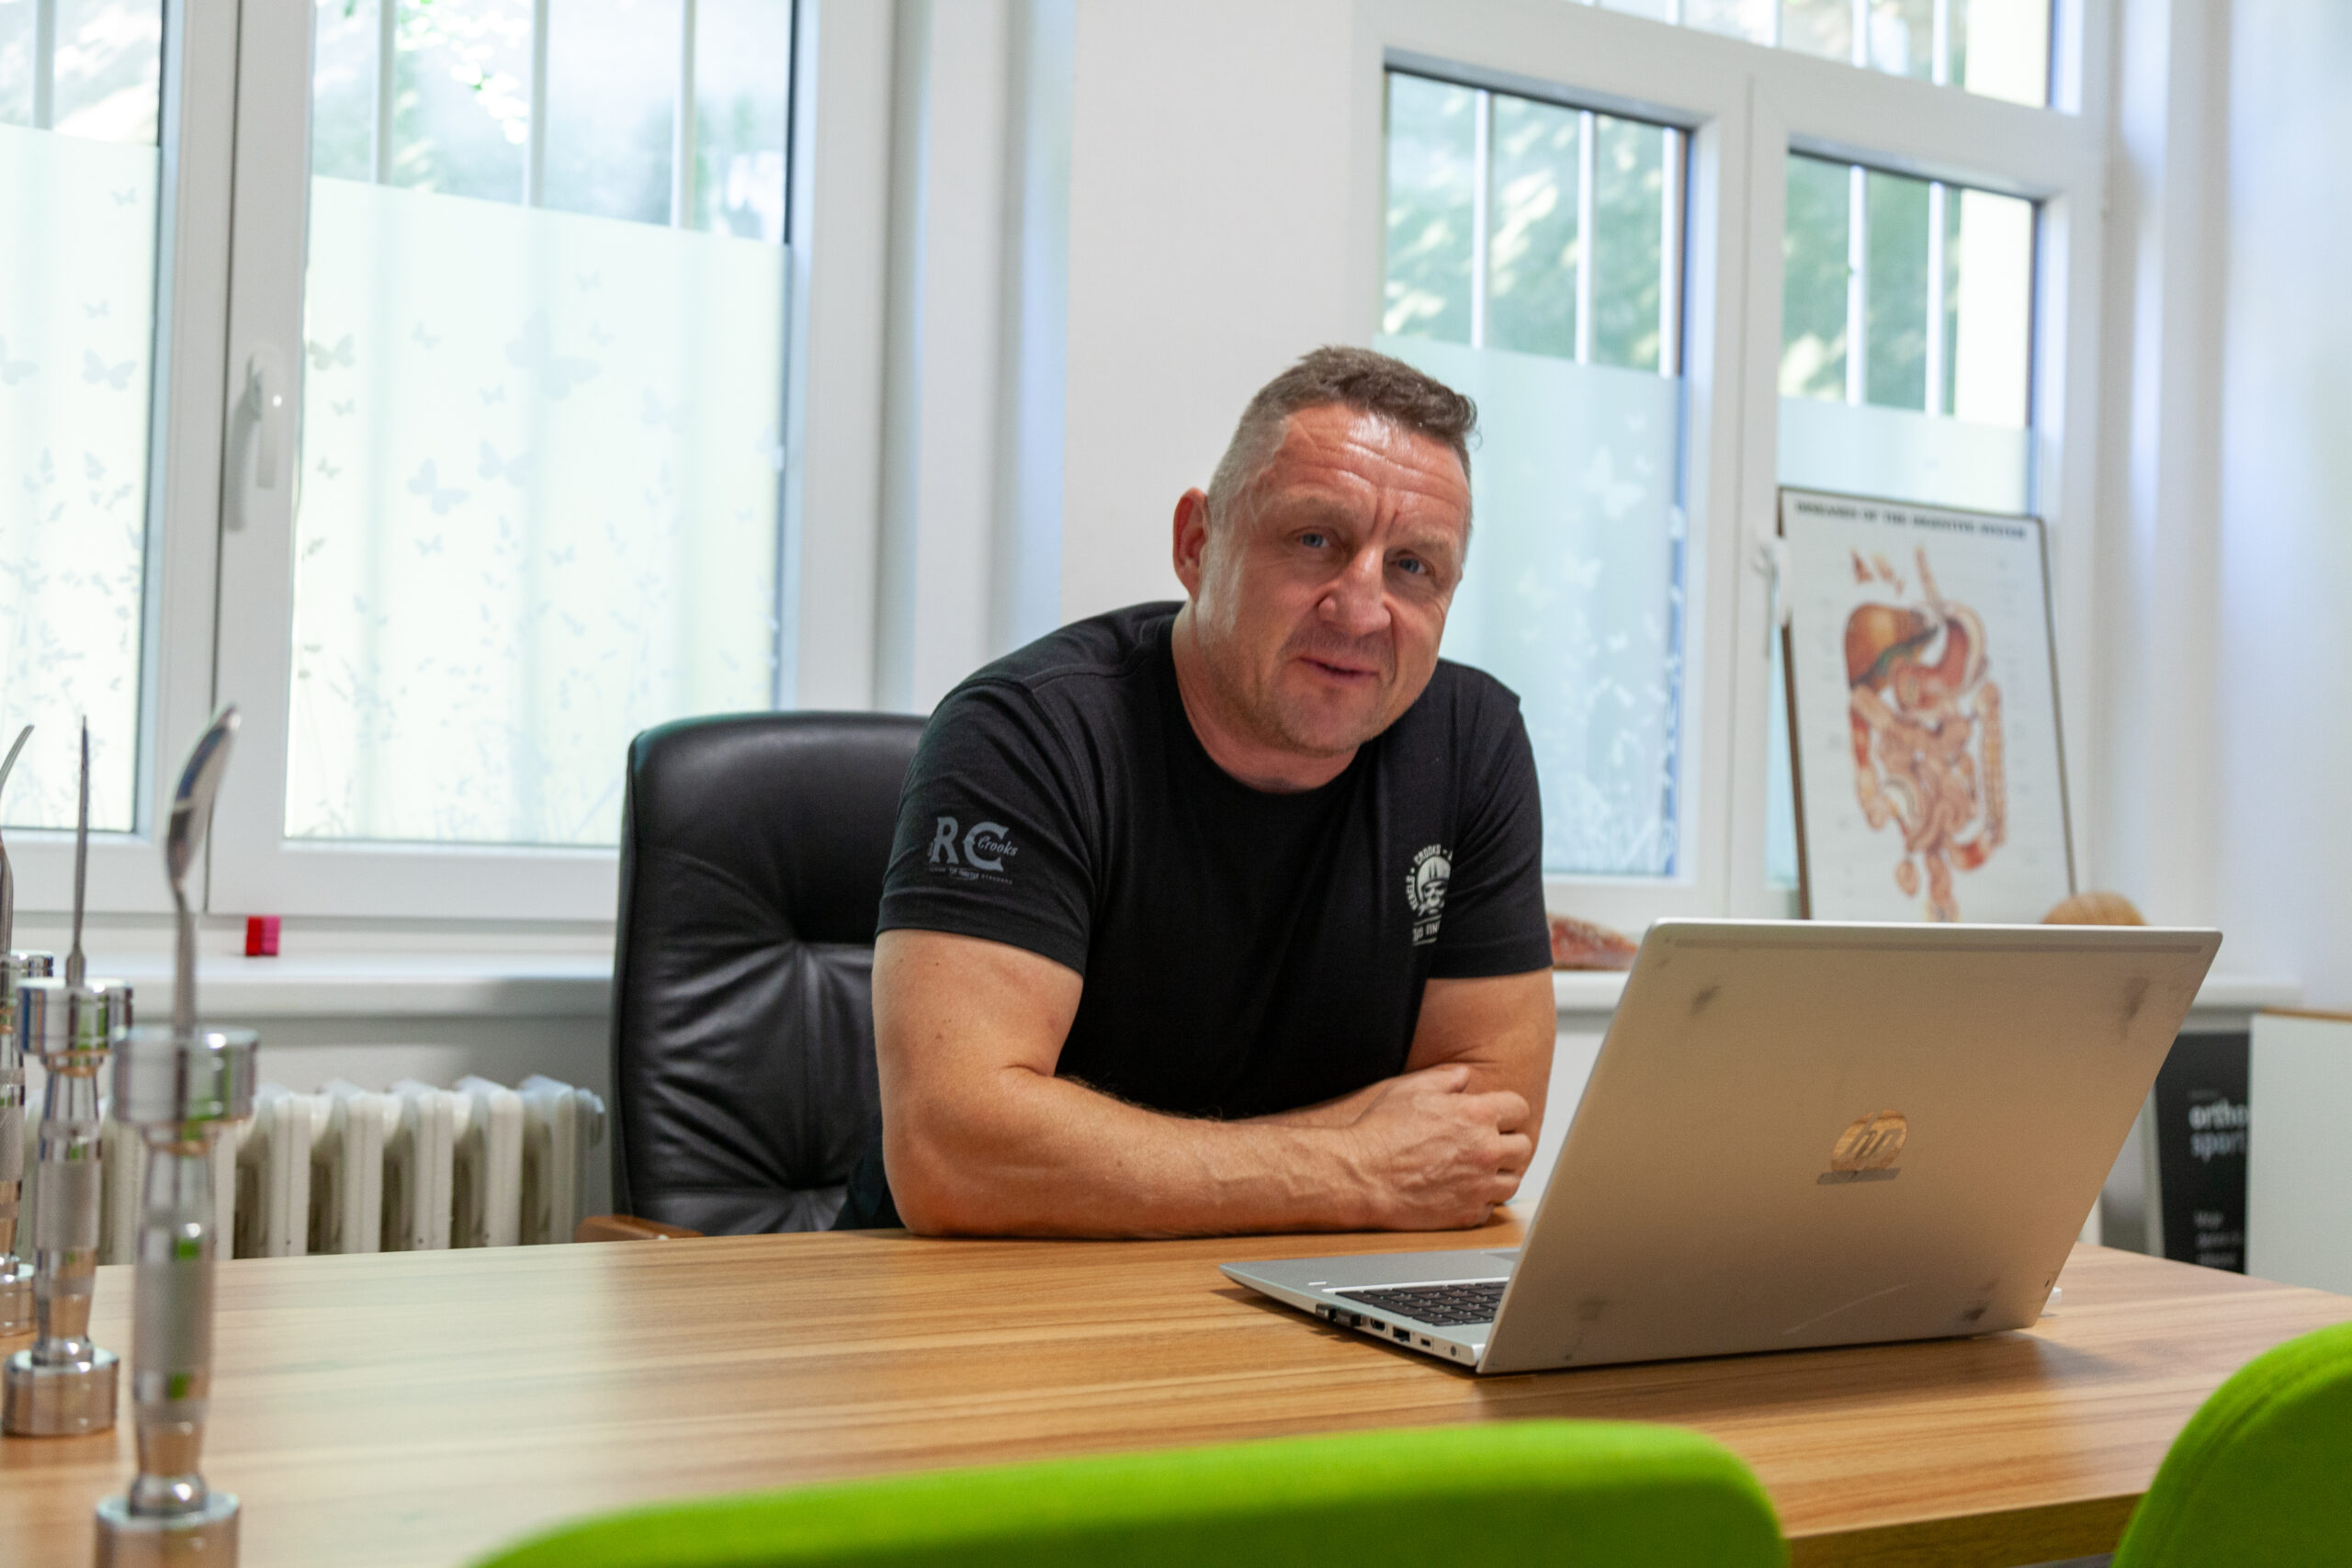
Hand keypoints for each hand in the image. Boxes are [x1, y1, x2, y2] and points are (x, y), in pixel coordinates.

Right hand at [1337, 1064, 1531, 1229]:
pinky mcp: (1466, 1214)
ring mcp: (1479, 1185)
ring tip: (1476, 1170)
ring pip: (1512, 1181)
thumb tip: (1464, 1076)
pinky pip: (1489, 1208)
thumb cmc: (1380, 1131)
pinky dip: (1479, 1201)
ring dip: (1498, 1174)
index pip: (1519, 1109)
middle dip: (1507, 1143)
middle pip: (1523, 1147)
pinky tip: (1460, 1191)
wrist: (1360, 1176)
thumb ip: (1446, 1079)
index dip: (1507, 1111)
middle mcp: (1485, 1150)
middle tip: (1486, 1144)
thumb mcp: (1411, 1089)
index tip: (1497, 1118)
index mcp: (1476, 1115)